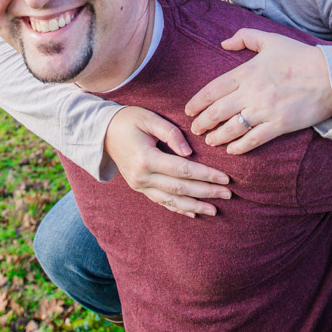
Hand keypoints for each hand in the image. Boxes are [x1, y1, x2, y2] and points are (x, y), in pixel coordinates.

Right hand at [103, 106, 230, 218]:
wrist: (102, 133)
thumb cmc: (128, 120)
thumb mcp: (149, 118)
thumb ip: (170, 133)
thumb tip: (189, 152)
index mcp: (146, 158)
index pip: (183, 170)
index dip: (206, 175)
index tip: (225, 178)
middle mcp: (142, 177)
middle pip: (180, 188)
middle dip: (206, 192)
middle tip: (228, 194)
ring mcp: (140, 185)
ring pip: (172, 200)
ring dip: (195, 205)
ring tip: (215, 209)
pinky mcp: (139, 188)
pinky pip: (161, 202)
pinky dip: (178, 208)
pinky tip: (193, 213)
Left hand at [184, 29, 331, 153]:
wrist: (331, 77)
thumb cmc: (300, 57)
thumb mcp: (271, 39)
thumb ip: (245, 37)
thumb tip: (224, 43)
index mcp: (247, 72)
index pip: (213, 90)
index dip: (197, 102)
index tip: (189, 110)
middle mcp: (252, 93)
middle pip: (217, 112)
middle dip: (202, 123)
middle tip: (195, 129)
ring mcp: (265, 110)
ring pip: (232, 129)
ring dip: (217, 137)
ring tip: (210, 140)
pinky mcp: (279, 125)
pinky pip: (253, 140)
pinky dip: (239, 147)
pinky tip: (232, 150)